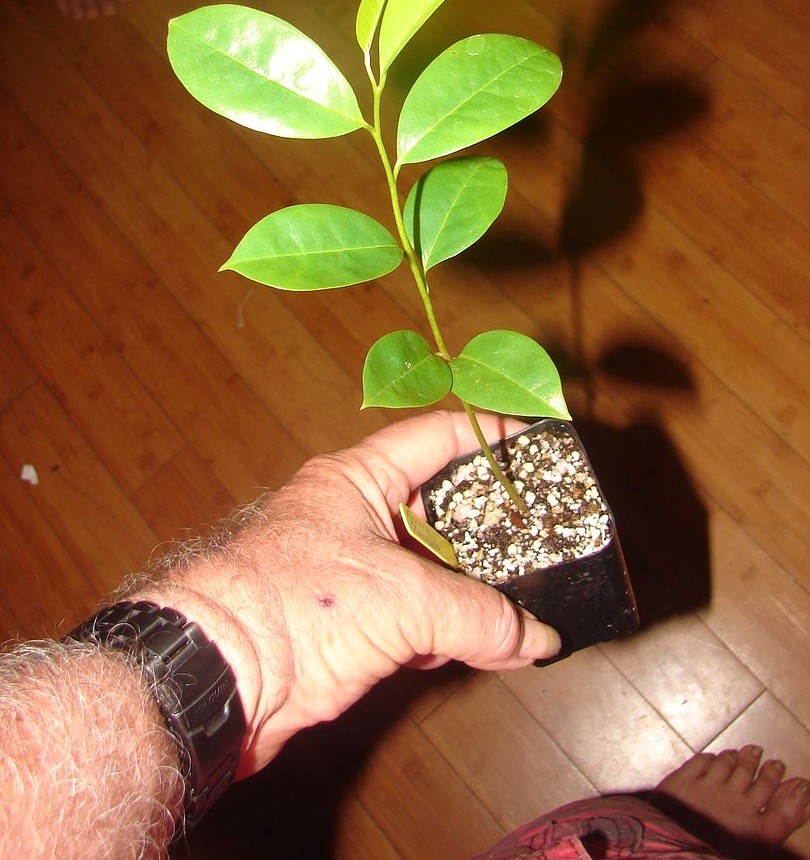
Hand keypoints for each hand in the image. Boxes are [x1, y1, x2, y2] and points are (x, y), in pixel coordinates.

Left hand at [145, 411, 560, 775]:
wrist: (218, 678)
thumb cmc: (291, 606)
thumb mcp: (402, 600)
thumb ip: (477, 616)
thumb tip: (533, 637)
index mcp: (357, 480)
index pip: (437, 437)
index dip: (488, 435)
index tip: (536, 441)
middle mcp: (352, 518)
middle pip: (438, 509)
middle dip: (489, 526)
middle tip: (543, 534)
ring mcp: (347, 572)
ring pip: (428, 570)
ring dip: (471, 591)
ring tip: (526, 597)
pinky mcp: (344, 625)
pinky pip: (411, 619)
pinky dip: (446, 633)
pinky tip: (482, 648)